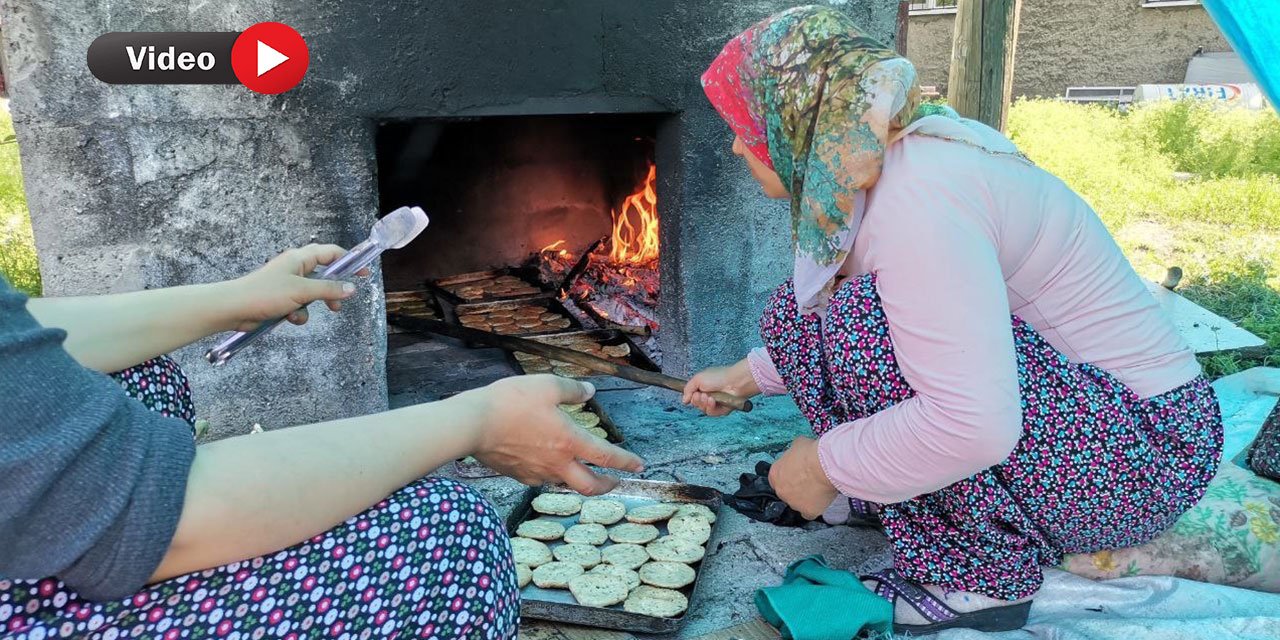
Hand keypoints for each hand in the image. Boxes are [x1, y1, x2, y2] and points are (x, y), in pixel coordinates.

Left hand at [225, 244, 369, 330]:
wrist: (234, 308)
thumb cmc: (265, 294)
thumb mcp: (302, 291)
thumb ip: (329, 290)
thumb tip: (352, 289)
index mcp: (300, 258)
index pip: (330, 253)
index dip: (348, 261)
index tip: (363, 272)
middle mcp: (295, 268)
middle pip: (323, 275)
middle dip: (332, 290)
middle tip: (343, 300)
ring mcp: (287, 284)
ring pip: (312, 293)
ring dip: (314, 304)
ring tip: (313, 313)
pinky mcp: (280, 299)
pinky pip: (299, 305)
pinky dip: (299, 313)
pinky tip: (290, 318)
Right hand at [464, 375, 645, 495]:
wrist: (472, 424)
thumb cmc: (510, 402)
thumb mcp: (546, 386)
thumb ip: (572, 389)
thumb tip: (589, 391)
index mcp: (569, 441)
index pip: (607, 457)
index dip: (627, 461)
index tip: (639, 465)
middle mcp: (557, 463)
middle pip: (589, 486)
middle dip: (607, 486)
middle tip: (616, 482)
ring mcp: (536, 473)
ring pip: (564, 483)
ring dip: (578, 479)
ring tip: (580, 470)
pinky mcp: (518, 475)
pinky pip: (541, 479)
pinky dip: (551, 474)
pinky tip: (546, 464)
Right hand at [681, 358, 759, 416]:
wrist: (733, 382)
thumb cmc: (718, 376)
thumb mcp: (698, 379)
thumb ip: (688, 389)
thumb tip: (684, 400)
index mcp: (704, 387)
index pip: (693, 397)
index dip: (692, 397)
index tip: (694, 394)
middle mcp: (709, 395)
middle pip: (697, 404)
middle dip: (697, 401)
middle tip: (701, 395)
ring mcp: (716, 403)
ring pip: (703, 410)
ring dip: (703, 404)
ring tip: (708, 397)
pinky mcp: (722, 410)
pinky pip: (712, 413)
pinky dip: (711, 408)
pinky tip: (713, 401)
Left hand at [769, 436, 837, 519]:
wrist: (825, 465)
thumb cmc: (811, 452)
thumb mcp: (797, 444)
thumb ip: (793, 452)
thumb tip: (798, 452)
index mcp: (774, 475)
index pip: (777, 480)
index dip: (788, 477)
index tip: (797, 474)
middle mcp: (780, 491)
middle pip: (786, 493)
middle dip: (796, 488)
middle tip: (809, 481)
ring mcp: (793, 503)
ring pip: (798, 503)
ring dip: (805, 498)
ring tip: (818, 488)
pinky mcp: (807, 512)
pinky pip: (809, 513)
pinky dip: (814, 507)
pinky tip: (821, 499)